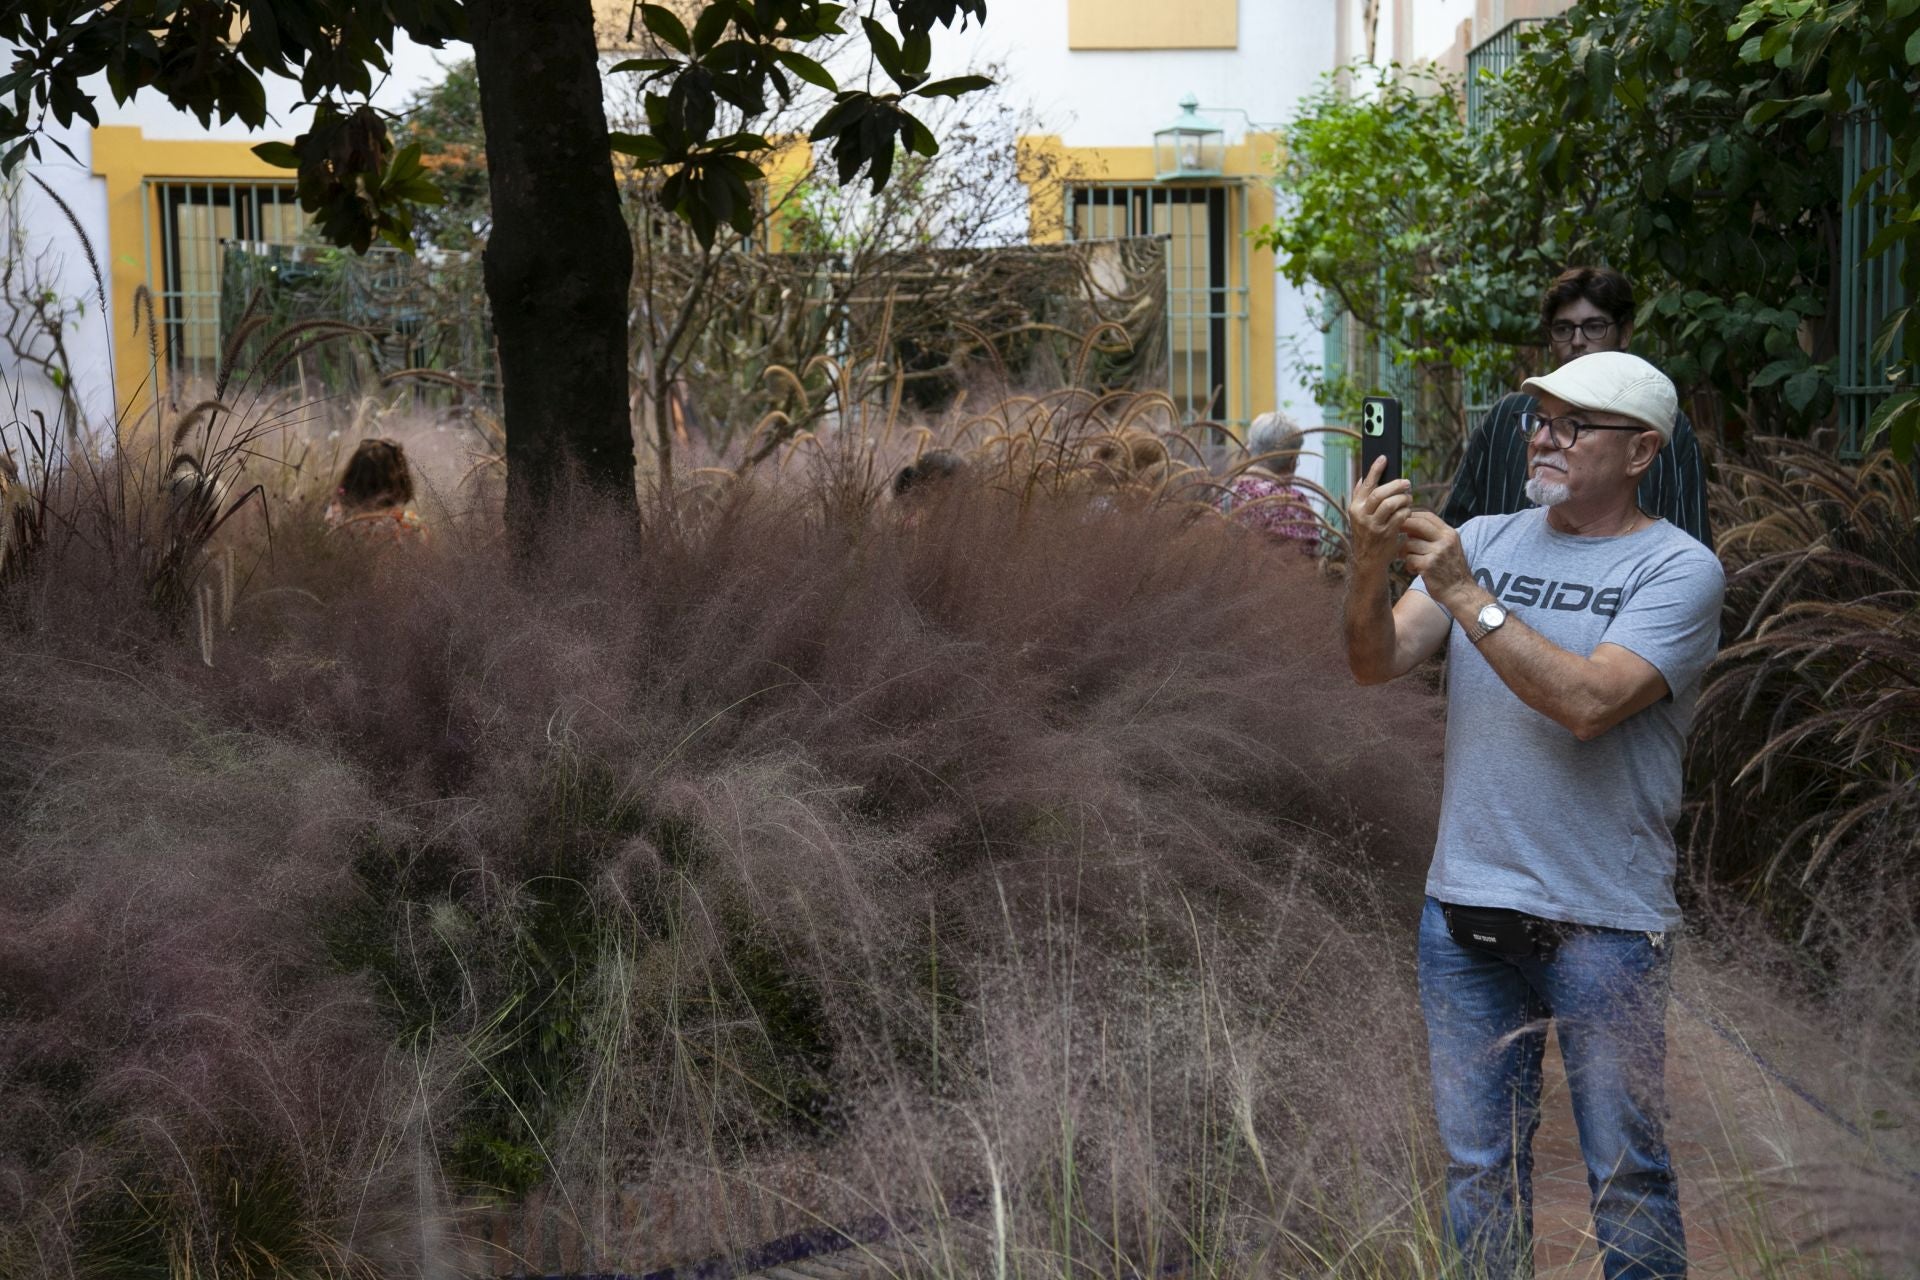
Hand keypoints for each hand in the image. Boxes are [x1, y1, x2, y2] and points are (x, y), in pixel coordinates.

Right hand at [1347, 455, 1412, 572]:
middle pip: (1380, 493)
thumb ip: (1361, 497)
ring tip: (1408, 498)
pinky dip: (1406, 511)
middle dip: (1396, 485)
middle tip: (1406, 483)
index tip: (1384, 458)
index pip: (1365, 484)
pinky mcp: (1386, 534)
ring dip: (1403, 499)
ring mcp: (1374, 526)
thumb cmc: (1367, 533)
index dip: (1375, 470)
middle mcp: (1361, 516)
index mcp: (1354, 507)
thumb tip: (1363, 477)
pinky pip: (1401, 517)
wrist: (1368, 559)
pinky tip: (1407, 511)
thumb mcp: (1359, 516)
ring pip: (1391, 504)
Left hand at [1402, 510, 1472, 602]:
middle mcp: (1445, 540)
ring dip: (1405, 552)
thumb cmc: (1450, 569)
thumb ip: (1434, 535)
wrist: (1460, 591)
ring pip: (1409, 544)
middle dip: (1403, 527)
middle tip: (1395, 533)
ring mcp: (1437, 553)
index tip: (1402, 520)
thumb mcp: (1449, 547)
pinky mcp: (1428, 566)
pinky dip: (1408, 565)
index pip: (1428, 516)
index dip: (1412, 516)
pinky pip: (1409, 559)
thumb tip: (1410, 525)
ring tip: (1411, 560)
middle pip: (1417, 524)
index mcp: (1450, 533)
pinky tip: (1414, 571)